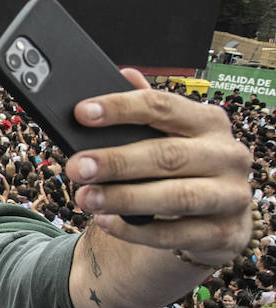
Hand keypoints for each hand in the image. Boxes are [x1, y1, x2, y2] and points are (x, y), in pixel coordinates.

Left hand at [65, 69, 251, 262]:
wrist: (214, 219)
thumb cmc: (180, 169)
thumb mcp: (166, 136)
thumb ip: (147, 110)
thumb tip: (125, 73)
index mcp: (208, 122)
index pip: (162, 106)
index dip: (120, 108)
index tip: (81, 113)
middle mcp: (227, 155)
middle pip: (167, 154)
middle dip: (116, 161)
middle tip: (76, 167)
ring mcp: (232, 195)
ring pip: (177, 197)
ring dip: (125, 198)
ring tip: (86, 198)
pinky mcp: (227, 233)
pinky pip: (177, 234)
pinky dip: (138, 230)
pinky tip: (107, 221)